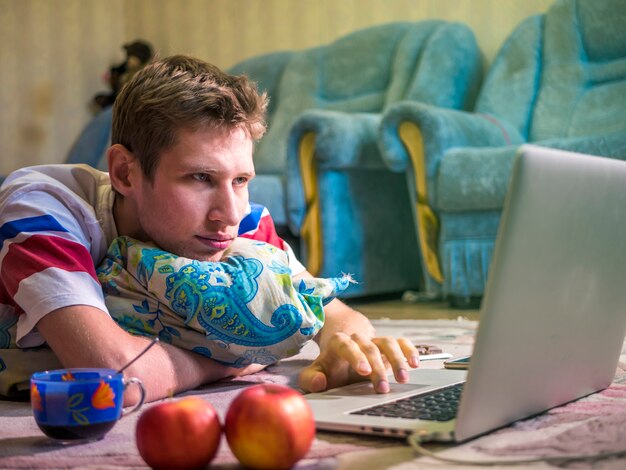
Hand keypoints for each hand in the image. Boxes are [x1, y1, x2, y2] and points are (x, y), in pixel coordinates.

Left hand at [298, 332, 419, 393]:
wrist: (342, 348)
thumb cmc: (331, 365)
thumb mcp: (316, 371)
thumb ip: (311, 379)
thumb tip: (319, 382)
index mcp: (339, 343)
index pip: (347, 345)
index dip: (356, 356)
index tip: (364, 371)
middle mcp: (358, 339)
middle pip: (370, 347)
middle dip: (378, 368)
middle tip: (382, 389)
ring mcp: (375, 341)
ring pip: (388, 342)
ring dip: (397, 359)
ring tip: (403, 379)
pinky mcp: (388, 346)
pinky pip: (401, 342)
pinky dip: (409, 351)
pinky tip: (415, 364)